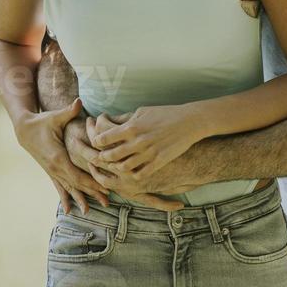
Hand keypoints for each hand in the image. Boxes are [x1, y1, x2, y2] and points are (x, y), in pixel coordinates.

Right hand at [14, 98, 108, 214]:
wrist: (24, 130)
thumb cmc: (42, 122)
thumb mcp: (55, 117)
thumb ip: (68, 111)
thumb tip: (78, 102)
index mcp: (58, 157)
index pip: (77, 173)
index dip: (91, 181)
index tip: (105, 187)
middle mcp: (55, 168)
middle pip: (76, 184)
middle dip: (92, 193)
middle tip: (108, 202)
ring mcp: (52, 171)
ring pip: (69, 188)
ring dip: (81, 198)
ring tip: (90, 211)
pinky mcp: (51, 171)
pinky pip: (60, 187)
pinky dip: (67, 197)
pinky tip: (70, 210)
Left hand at [87, 105, 206, 185]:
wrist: (190, 121)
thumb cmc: (166, 113)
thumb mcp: (143, 111)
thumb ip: (126, 120)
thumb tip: (111, 123)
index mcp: (131, 127)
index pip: (103, 139)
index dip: (97, 142)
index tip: (98, 143)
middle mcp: (138, 141)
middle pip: (110, 155)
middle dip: (102, 157)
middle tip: (103, 157)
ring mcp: (149, 153)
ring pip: (123, 168)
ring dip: (116, 168)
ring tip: (116, 166)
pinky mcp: (159, 161)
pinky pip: (140, 174)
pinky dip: (132, 175)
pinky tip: (132, 172)